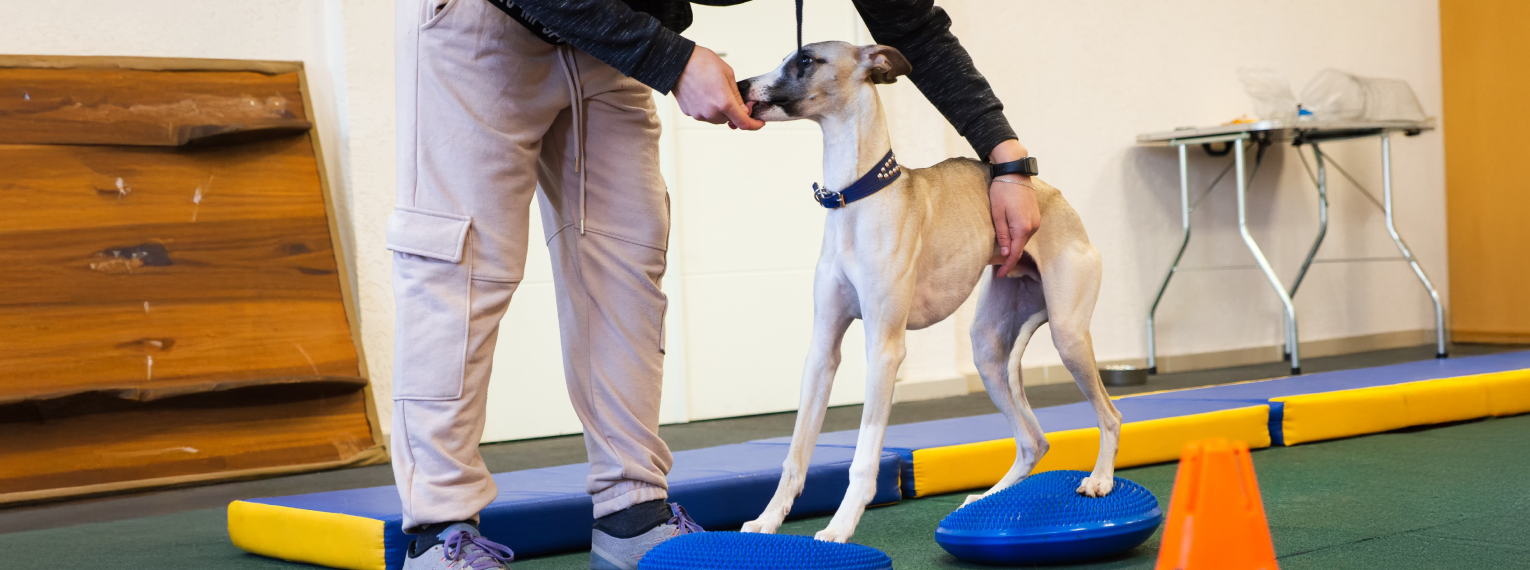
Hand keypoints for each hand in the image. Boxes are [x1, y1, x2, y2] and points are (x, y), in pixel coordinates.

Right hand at [674, 46, 763, 130]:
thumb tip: (744, 110)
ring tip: (714, 90)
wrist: (677, 62)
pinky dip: (708, 107)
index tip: (759, 122)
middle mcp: (711, 113)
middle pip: (730, 120)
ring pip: (717, 118)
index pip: (744, 123)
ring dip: (721, 110)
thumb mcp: (728, 74)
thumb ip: (737, 96)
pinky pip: (704, 114)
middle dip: (735, 111)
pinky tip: (704, 92)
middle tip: (733, 95)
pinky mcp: (689, 112)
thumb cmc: (702, 63)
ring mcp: (699, 114)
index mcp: (724, 103)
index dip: (754, 124)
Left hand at [988, 140, 1039, 277]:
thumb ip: (1002, 235)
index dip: (1007, 266)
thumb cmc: (1002, 191)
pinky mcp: (1035, 215)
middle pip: (1020, 248)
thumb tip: (1006, 253)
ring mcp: (1036, 220)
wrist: (1014, 172)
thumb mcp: (997, 214)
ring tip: (1001, 255)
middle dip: (1009, 258)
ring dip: (1013, 247)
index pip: (1015, 253)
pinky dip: (1018, 238)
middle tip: (997, 267)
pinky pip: (1026, 232)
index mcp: (1022, 228)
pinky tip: (1009, 239)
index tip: (1001, 275)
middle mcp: (1033, 226)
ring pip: (1023, 240)